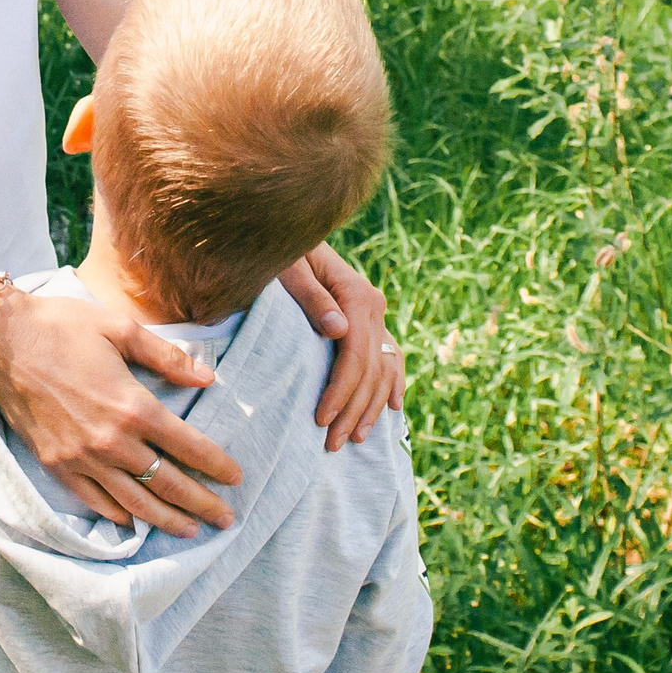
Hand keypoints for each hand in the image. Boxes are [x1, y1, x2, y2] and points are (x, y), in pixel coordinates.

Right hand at [0, 287, 242, 538]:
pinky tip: (134, 521)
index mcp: (132, 406)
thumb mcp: (121, 329)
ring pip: (134, 501)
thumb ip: (167, 358)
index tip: (237, 478)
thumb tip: (207, 377)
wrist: (0, 342)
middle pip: (167, 483)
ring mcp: (81, 458)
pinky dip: (118, 515)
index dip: (217, 465)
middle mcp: (110, 441)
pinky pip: (93, 500)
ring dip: (165, 519)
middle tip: (226, 519)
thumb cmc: (63, 327)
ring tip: (189, 531)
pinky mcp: (56, 464)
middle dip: (201, 504)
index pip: (188, 447)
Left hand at [278, 244, 402, 451]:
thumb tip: (338, 330)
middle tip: (333, 444)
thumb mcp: (288, 267)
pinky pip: (390, 356)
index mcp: (355, 292)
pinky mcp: (370, 319)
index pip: (355, 354)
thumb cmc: (279, 251)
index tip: (321, 420)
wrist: (286, 228)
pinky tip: (392, 409)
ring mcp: (375, 313)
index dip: (341, 390)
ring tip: (355, 439)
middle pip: (370, 368)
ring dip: (371, 406)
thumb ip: (311, 295)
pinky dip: (392, 383)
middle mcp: (372, 305)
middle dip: (353, 409)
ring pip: (384, 368)